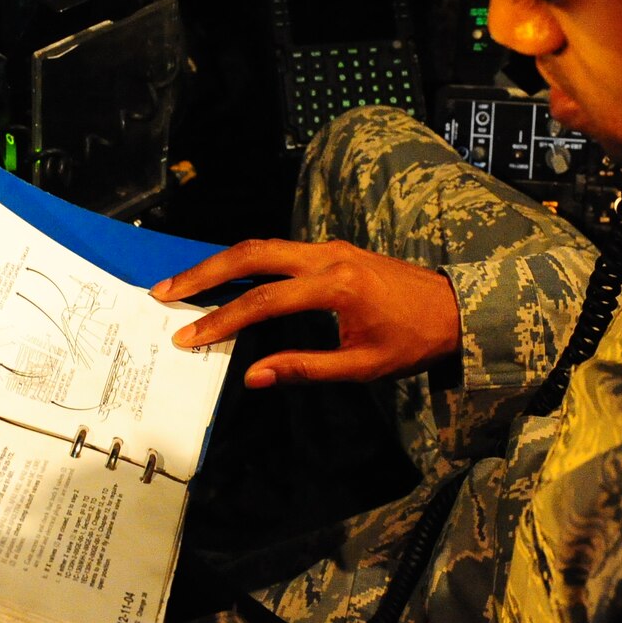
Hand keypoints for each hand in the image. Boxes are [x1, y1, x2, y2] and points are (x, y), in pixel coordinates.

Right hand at [153, 239, 461, 388]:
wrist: (457, 308)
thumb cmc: (413, 342)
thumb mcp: (362, 366)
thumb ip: (305, 368)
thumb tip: (253, 376)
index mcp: (336, 286)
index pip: (264, 302)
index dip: (222, 321)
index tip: (188, 338)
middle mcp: (329, 255)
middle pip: (253, 254)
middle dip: (205, 272)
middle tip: (164, 291)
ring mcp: (331, 246)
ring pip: (263, 245)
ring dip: (221, 263)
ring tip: (183, 284)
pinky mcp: (333, 248)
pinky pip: (280, 248)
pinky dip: (246, 261)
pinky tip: (224, 277)